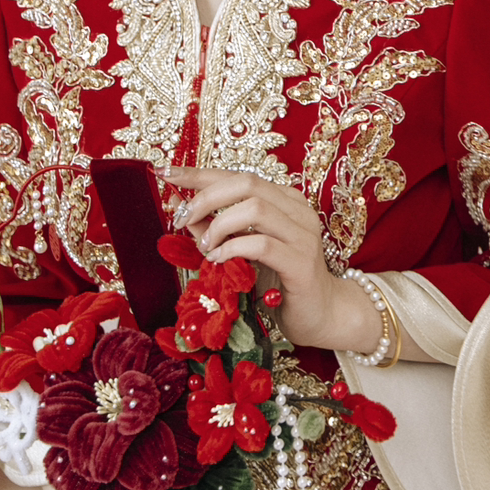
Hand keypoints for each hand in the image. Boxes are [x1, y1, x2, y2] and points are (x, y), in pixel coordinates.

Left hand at [164, 166, 380, 355]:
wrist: (322, 316)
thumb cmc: (280, 284)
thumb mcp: (243, 252)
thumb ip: (216, 230)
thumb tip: (181, 209)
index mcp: (284, 200)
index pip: (238, 175)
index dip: (200, 173)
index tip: (167, 173)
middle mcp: (297, 210)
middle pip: (246, 182)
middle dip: (207, 196)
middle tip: (183, 218)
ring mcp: (303, 235)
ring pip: (255, 208)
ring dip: (219, 224)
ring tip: (205, 246)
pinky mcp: (302, 263)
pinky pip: (262, 244)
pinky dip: (233, 248)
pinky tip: (219, 259)